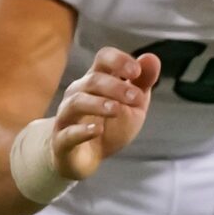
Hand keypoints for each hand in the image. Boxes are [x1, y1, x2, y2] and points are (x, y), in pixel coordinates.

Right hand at [51, 47, 158, 178]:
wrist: (85, 157)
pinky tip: (97, 131)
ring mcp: (67, 116)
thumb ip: (143, 82)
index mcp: (97, 80)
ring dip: (98, 104)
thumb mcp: (133, 104)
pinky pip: (68, 133)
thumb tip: (151, 57)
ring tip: (117, 110)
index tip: (136, 72)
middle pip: (93, 80)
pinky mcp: (62, 141)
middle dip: (116, 86)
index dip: (119, 61)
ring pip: (77, 102)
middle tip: (136, 97)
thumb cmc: (110, 125)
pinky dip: (82, 131)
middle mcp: (78, 93)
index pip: (103, 58)